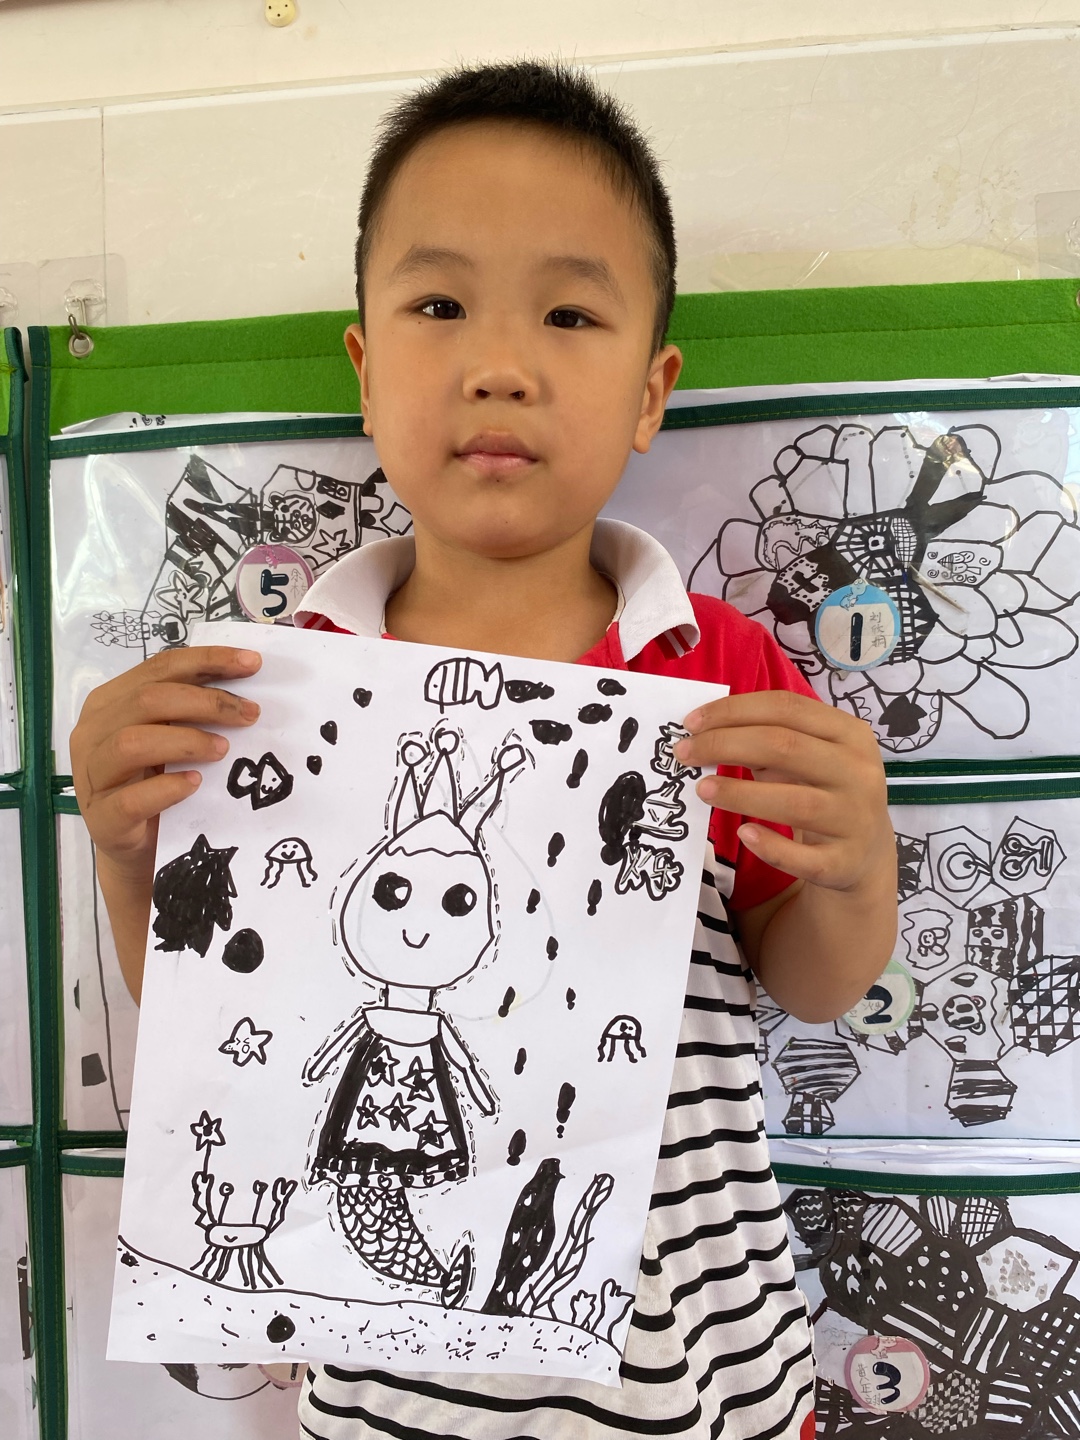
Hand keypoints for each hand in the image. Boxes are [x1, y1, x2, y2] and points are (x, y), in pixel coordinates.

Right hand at [71, 645, 262, 885]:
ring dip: (186, 741)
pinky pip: (132, 799)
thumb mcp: (169, 737)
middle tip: (249, 715)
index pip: (159, 668)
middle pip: (147, 700)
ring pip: (131, 743)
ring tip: (223, 749)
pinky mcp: (103, 819)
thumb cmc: (155, 782)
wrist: (137, 849)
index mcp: (110, 703)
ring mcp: (93, 776)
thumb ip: (189, 709)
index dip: (206, 661)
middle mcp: (94, 732)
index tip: (252, 663)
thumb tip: (244, 682)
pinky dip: (167, 788)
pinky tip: (195, 783)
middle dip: (206, 701)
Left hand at [676, 689, 892, 892]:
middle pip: (786, 747)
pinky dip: (772, 847)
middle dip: (726, 745)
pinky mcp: (844, 862)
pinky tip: (745, 835)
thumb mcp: (805, 757)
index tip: (692, 722)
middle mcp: (858, 773)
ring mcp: (855, 819)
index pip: (787, 708)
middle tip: (684, 753)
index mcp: (850, 734)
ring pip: (794, 802)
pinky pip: (804, 858)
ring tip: (702, 789)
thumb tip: (703, 732)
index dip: (734, 711)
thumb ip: (766, 740)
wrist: (865, 853)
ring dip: (741, 794)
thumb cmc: (821, 790)